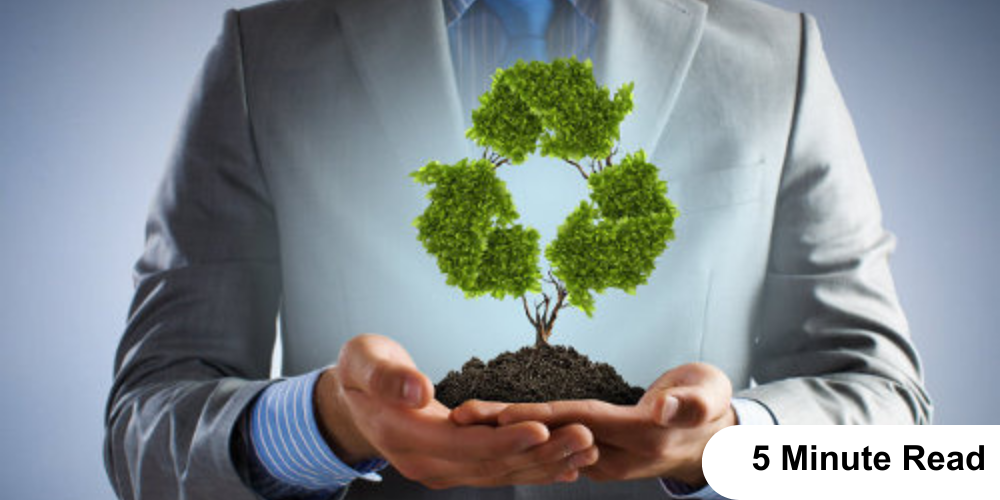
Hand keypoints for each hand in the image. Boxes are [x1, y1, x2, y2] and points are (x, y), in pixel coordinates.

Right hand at [315, 334, 599, 488]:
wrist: (351, 400)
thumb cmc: (361, 371)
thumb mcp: (363, 361)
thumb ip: (387, 376)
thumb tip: (418, 389)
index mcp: (405, 437)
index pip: (463, 445)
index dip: (504, 440)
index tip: (543, 428)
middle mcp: (426, 463)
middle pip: (491, 465)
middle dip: (541, 454)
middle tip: (585, 437)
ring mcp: (441, 469)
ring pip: (500, 473)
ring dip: (546, 464)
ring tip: (587, 450)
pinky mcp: (454, 466)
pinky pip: (498, 472)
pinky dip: (533, 469)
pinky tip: (567, 466)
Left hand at [451, 362, 735, 486]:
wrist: (715, 436)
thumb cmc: (711, 404)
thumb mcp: (709, 393)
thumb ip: (689, 402)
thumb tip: (665, 409)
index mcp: (639, 434)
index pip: (576, 421)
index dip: (535, 418)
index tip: (495, 413)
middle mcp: (615, 452)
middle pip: (550, 435)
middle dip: (503, 426)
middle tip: (459, 415)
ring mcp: (604, 457)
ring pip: (546, 442)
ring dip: (505, 433)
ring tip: (464, 420)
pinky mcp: (596, 453)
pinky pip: (554, 444)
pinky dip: (522, 435)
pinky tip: (494, 427)